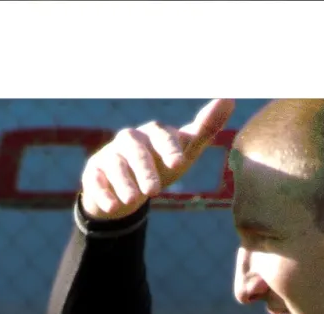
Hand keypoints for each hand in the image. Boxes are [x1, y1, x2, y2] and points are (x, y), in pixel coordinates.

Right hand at [80, 98, 234, 220]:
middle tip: (154, 190)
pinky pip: (95, 182)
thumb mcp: (184, 151)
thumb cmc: (161, 165)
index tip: (179, 163)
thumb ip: (204, 129)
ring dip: (124, 182)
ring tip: (134, 200)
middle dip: (145, 169)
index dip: (169, 147)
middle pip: (136, 151)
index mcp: (153, 134)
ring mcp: (110, 156)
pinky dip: (103, 194)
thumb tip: (230, 98)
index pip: (161, 136)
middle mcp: (130, 140)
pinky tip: (112, 206)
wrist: (128, 187)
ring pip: (115, 165)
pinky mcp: (94, 174)